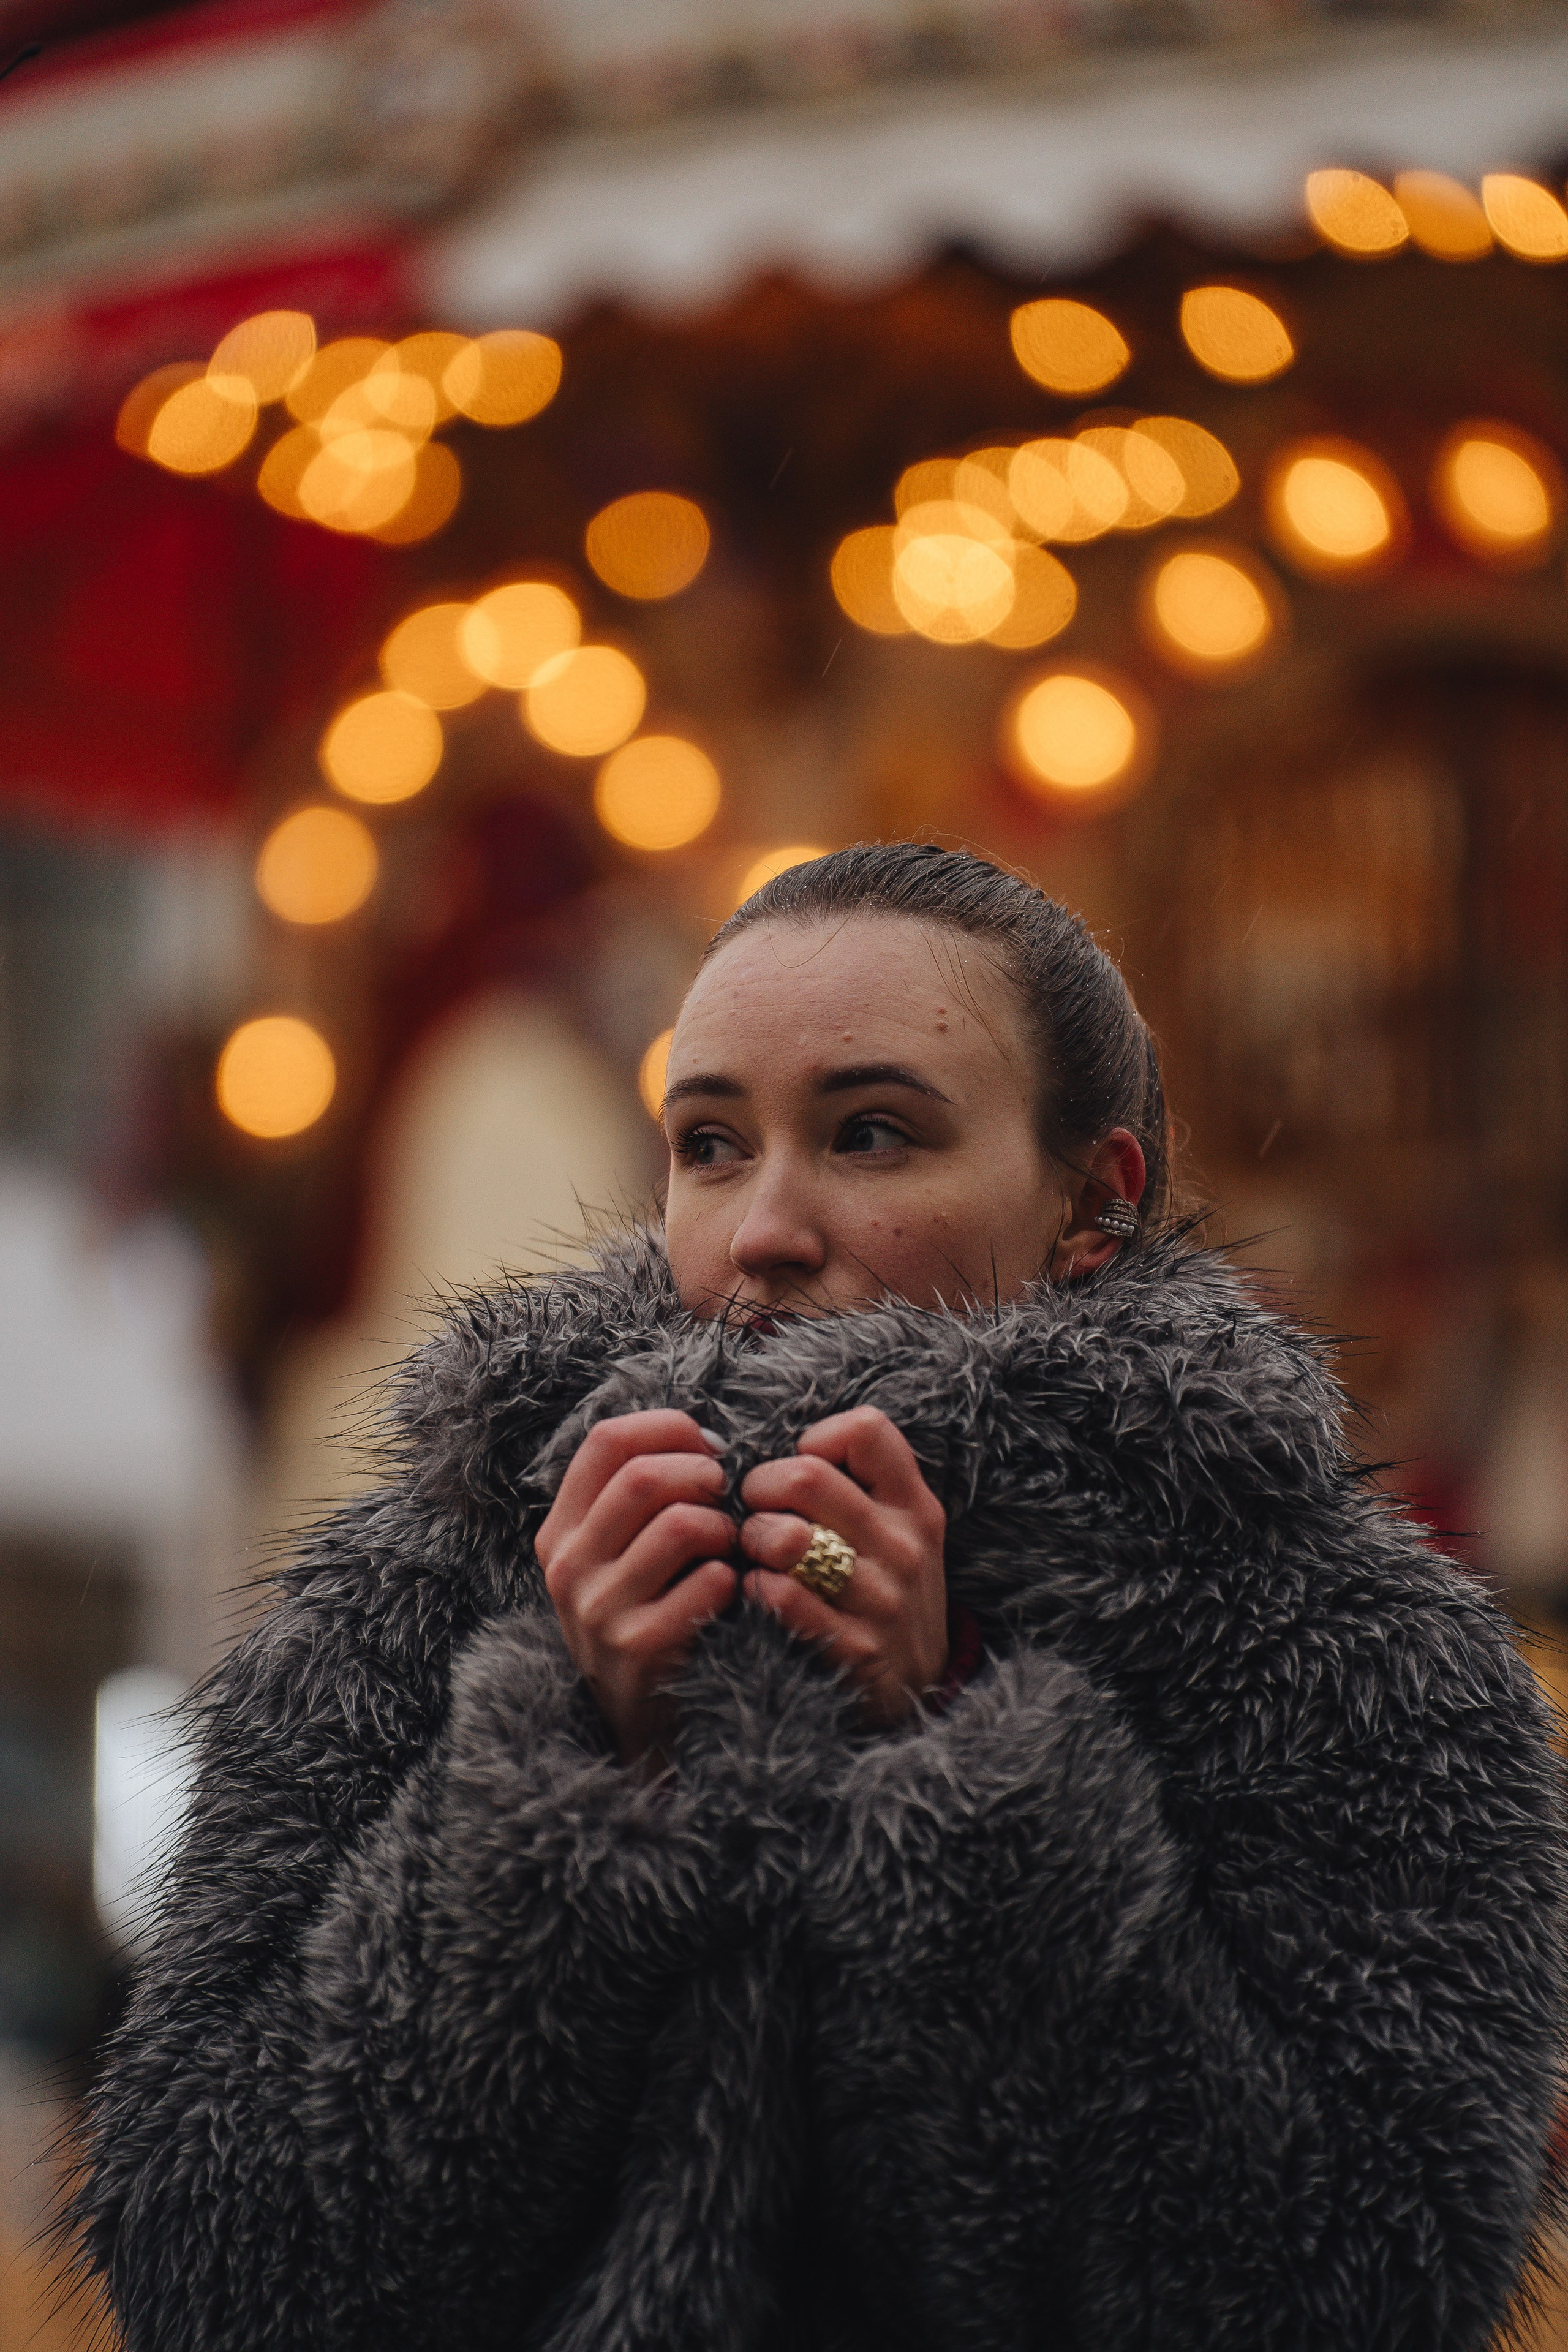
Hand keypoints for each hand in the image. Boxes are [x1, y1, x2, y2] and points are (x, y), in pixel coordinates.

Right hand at [534, 1410, 736, 1768]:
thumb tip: (705, 1441)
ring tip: (728, 1547)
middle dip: (703, 1475)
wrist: (636, 1722)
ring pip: (680, 1524)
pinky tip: (727, 1591)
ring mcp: (598, 1610)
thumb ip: (639, 1498)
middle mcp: (568, 1567)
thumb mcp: (617, 1556)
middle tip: (726, 1497)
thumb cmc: (646, 1615)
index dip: (668, 1429)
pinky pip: (707, 1582)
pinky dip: (731, 1577)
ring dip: (723, 1527)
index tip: (706, 1448)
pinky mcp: (637, 1648)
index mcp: (560, 1531)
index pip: (607, 1441)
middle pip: (644, 1476)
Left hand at [738, 1406, 947, 1727]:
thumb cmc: (884, 1593)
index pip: (866, 1430)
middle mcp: (904, 1547)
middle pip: (806, 1477)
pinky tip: (759, 1593)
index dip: (817, 1440)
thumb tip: (779, 1449)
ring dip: (752, 1540)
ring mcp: (882, 1601)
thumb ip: (854, 1486)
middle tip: (756, 1511)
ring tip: (756, 1554)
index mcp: (914, 1506)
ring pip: (787, 1538)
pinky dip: (755, 1589)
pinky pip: (782, 1598)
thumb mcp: (896, 1532)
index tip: (803, 1469)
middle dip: (759, 1488)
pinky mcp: (855, 1651)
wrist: (917, 1691)